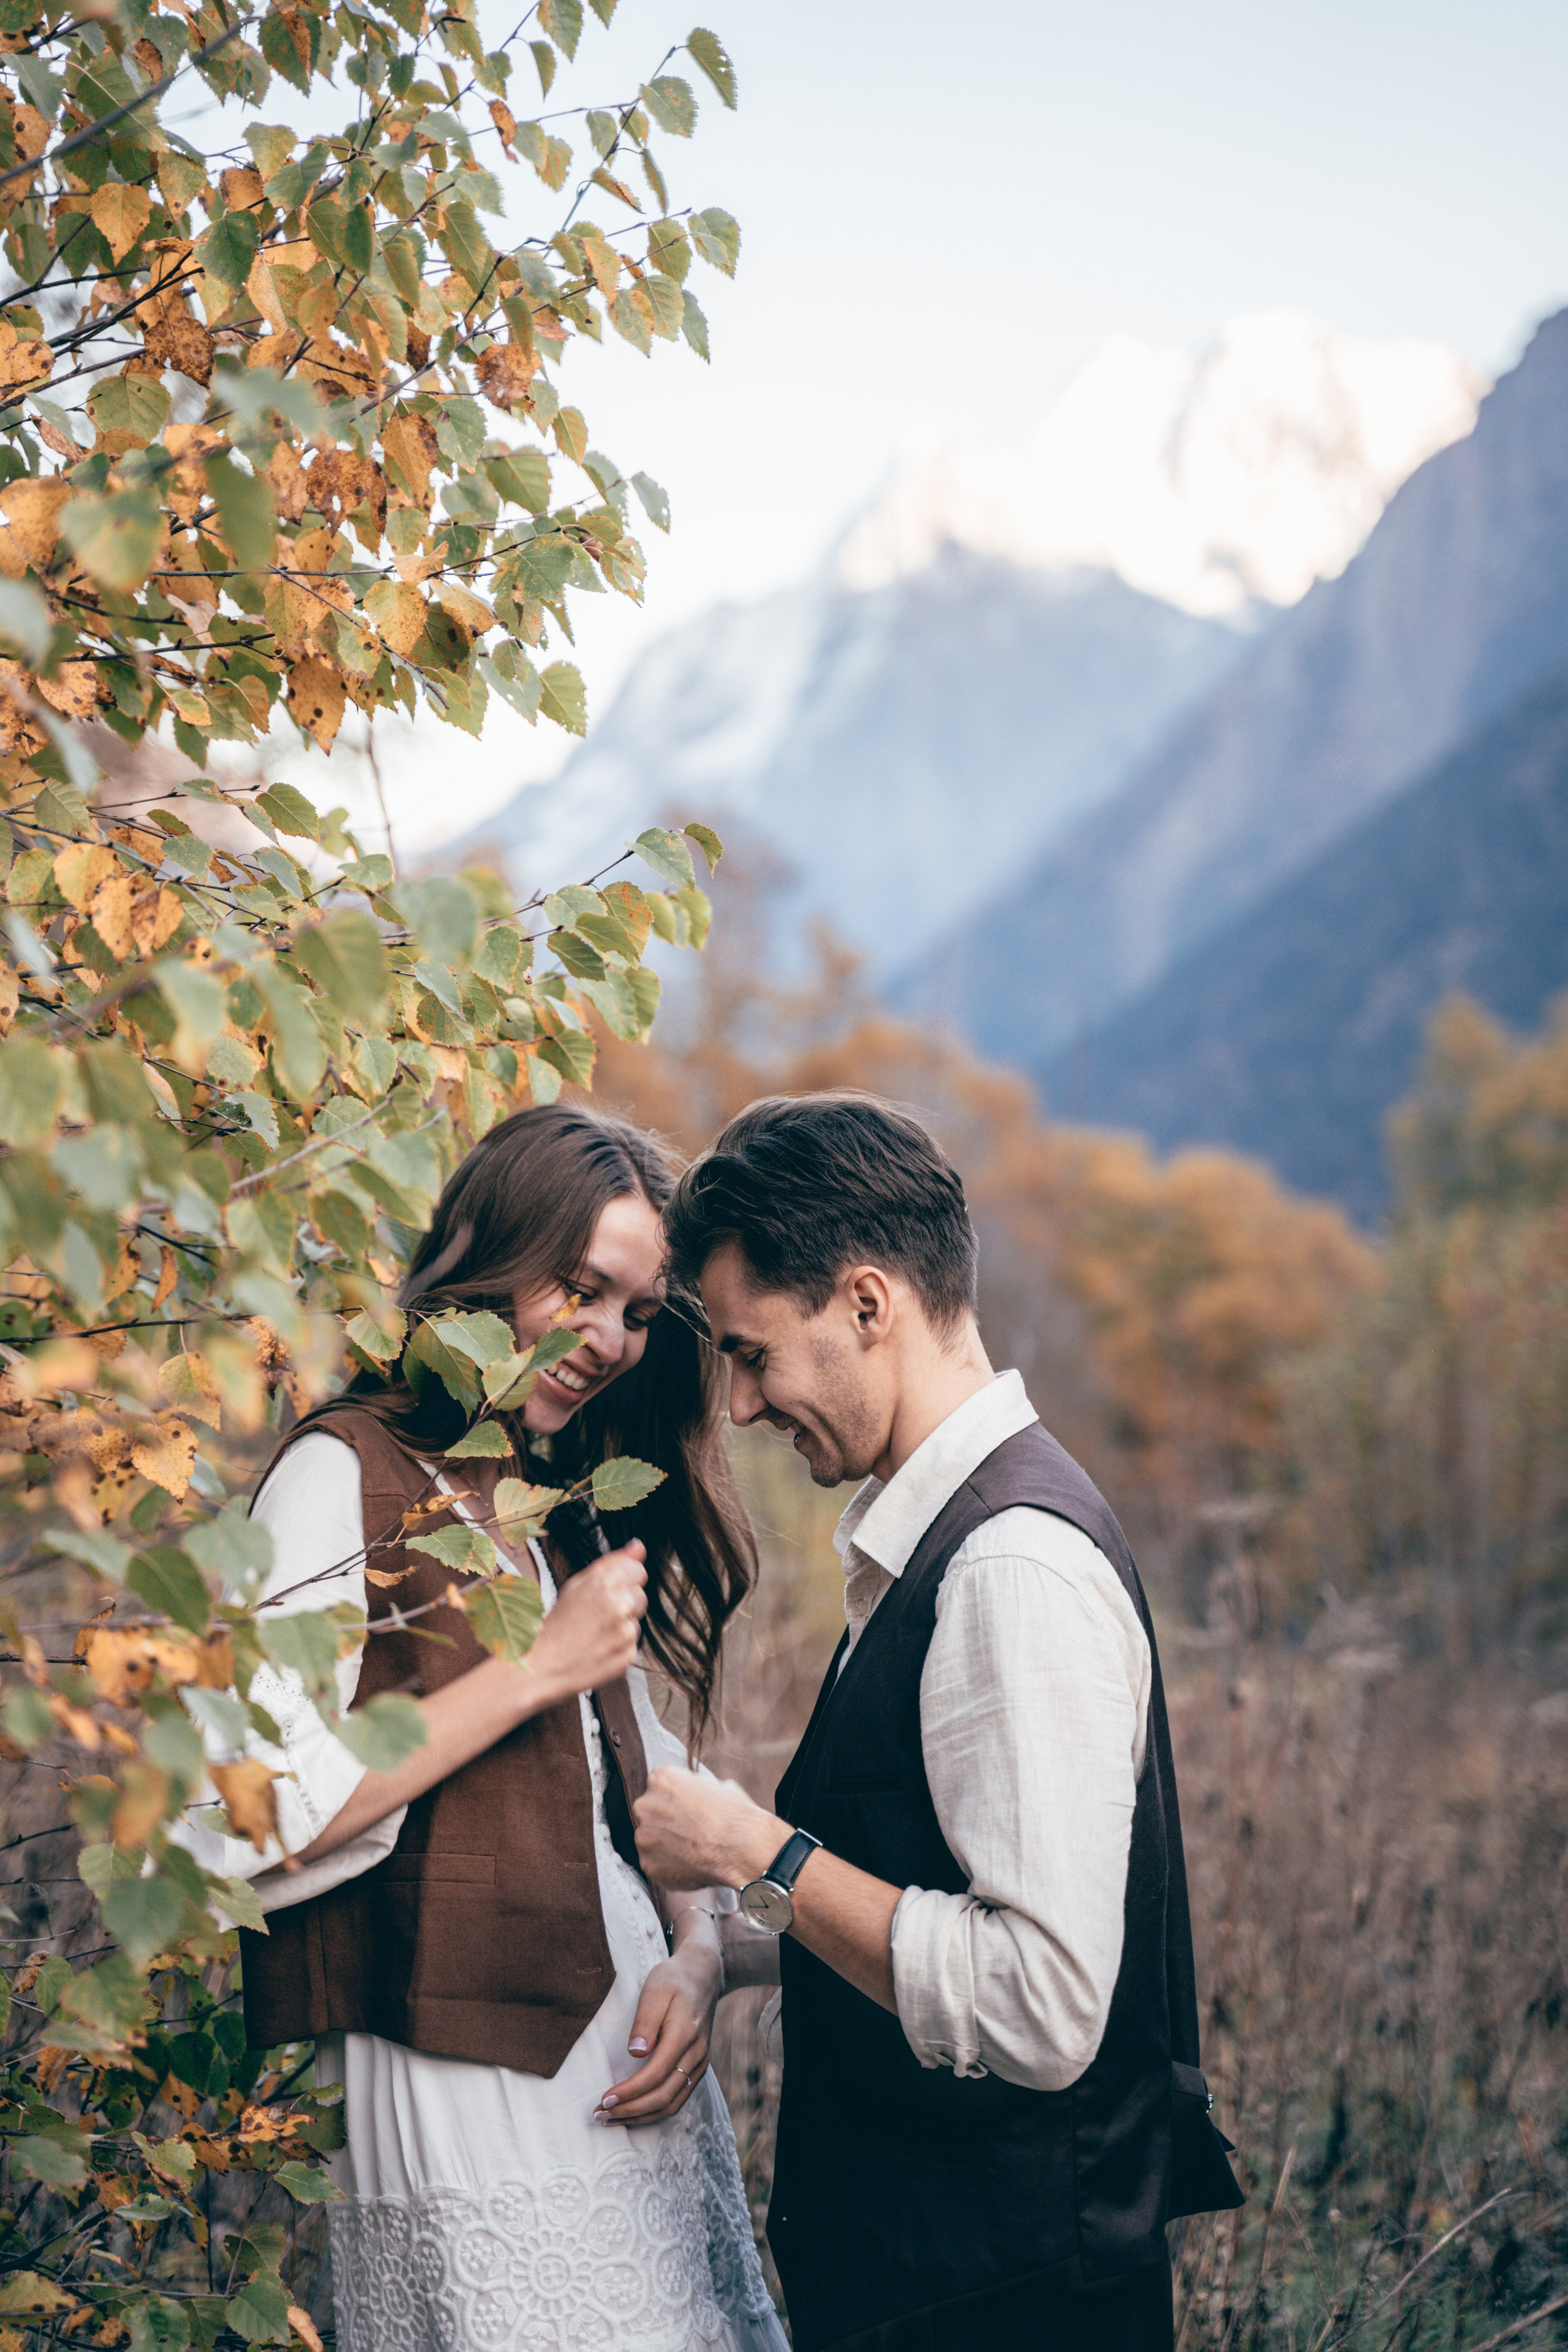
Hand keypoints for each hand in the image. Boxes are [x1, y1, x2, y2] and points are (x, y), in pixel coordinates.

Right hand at [526, 1542, 646, 1704]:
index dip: (623, 1580)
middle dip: (625, 1602)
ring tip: (595, 1633)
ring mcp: (626, 1631)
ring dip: (621, 1626)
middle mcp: (620, 1604)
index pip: (639, 1570)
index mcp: (606, 1581)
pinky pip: (632, 1644)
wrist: (541, 1662)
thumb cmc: (559, 1620)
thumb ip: (612, 1562)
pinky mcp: (628, 1654)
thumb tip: (639, 1546)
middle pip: (641, 1595)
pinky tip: (598, 1648)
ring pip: (636, 1621)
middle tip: (597, 1615)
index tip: (607, 1591)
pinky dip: (619, 1647)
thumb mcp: (578, 1583)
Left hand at [594, 1942, 721, 2126]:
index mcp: (684, 2034)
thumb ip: (645, 2020)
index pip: (656, 2074)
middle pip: (664, 2096)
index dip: (630, 2092)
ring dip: (640, 2117)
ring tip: (611, 2118)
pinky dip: (654, 2111)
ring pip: (672, 2104)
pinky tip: (633, 2112)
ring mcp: (699, 2063)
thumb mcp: (655, 1989)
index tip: (605, 2099)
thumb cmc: (673, 1980)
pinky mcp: (696, 2068)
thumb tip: (635, 2052)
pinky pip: (677, 2099)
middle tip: (599, 2115)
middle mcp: (696, 2054)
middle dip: (630, 2110)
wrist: (703, 1975)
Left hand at [634, 1767, 781, 1892]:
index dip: (677, 1800)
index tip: (689, 1811)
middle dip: (667, 1823)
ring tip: (693, 1852)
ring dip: (666, 1846)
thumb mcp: (720, 1787)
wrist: (741, 1849)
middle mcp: (645, 1806)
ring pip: (651, 1841)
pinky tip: (691, 1866)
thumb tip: (703, 1796)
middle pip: (651, 1813)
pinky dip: (670, 1867)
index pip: (661, 1787)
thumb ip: (699, 1790)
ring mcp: (644, 1838)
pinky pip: (656, 1864)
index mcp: (660, 1780)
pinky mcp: (648, 1865)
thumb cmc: (734, 1815)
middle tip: (690, 1833)